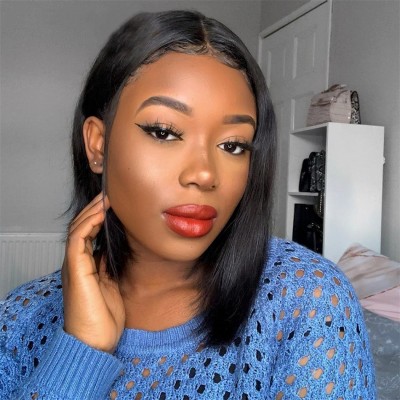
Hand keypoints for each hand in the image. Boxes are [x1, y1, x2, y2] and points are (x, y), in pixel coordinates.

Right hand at [62, 193, 125, 352]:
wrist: (95, 341)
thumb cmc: (103, 318)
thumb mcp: (111, 284)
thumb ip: (109, 265)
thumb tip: (114, 249)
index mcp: (85, 265)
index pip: (89, 233)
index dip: (99, 217)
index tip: (114, 205)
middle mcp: (77, 262)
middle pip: (82, 227)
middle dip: (96, 209)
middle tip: (110, 194)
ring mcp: (74, 265)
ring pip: (78, 229)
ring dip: (92, 211)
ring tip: (106, 198)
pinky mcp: (75, 268)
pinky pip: (78, 239)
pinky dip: (89, 223)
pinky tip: (102, 213)